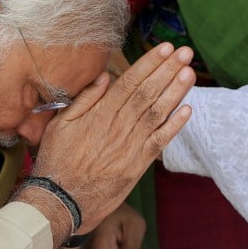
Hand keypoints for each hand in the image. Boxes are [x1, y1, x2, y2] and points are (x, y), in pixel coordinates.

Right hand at [34, 42, 194, 236]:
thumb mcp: (61, 124)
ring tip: (190, 72)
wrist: (61, 200)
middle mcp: (119, 125)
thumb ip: (85, 99)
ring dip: (176, 91)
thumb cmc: (57, 161)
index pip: (130, 81)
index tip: (165, 49)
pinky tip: (188, 110)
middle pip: (148, 92)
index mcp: (101, 113)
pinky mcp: (138, 165)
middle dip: (168, 70)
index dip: (150, 64)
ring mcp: (131, 145)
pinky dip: (175, 126)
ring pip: (158, 113)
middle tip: (186, 53)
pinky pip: (160, 142)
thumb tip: (105, 76)